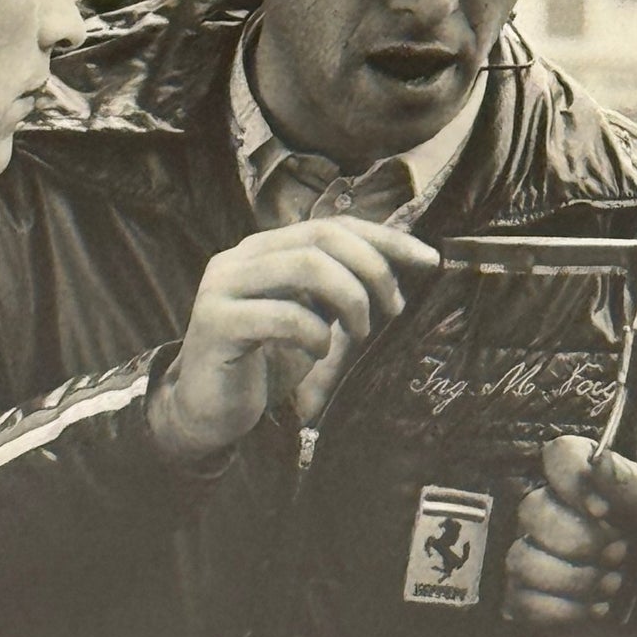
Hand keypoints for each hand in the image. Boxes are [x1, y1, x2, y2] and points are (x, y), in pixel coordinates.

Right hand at [148, 217, 438, 459]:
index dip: (386, 239)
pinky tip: (318, 352)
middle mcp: (241, 256)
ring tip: (360, 332)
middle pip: (323, 236)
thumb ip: (342, 285)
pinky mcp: (215, 323)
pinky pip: (284, 315)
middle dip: (373, 268)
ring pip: (307, 265)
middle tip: (393, 307)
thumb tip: (407, 262)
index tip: (429, 261)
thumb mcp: (314, 314)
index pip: (335, 225)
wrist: (208, 411)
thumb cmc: (267, 360)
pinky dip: (315, 333)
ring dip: (350, 298)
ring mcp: (223, 286)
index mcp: (266, 248)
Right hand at [503, 436, 636, 636]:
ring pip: (521, 558)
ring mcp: (551, 562)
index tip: (604, 509)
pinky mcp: (541, 606)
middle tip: (621, 556)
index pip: (558, 457)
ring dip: (574, 581)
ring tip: (615, 588)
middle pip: (531, 509)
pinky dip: (562, 612)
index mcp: (601, 486)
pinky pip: (519, 601)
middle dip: (579, 541)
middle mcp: (568, 518)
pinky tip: (597, 614)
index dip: (572, 480)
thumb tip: (598, 458)